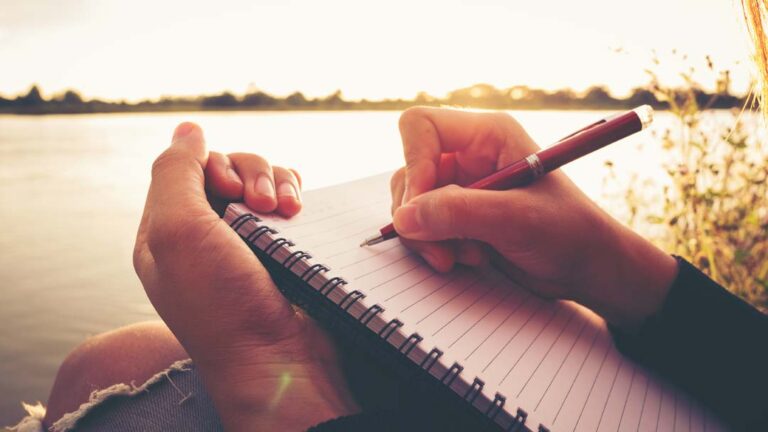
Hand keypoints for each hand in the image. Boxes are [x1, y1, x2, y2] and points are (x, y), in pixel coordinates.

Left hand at [133, 123, 357, 430]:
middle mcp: (207, 233)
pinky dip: (296, 196)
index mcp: (169, 231)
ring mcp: (249, 241)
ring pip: (264, 180)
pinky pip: (290, 201)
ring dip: (278, 182)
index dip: (213, 165)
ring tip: (288, 212)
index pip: (188, 167)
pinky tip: (300, 213)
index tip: (230, 191)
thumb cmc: (223, 305)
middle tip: (265, 206)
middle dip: (252, 174)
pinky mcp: (285, 248)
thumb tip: (188, 128)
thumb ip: (175, 172)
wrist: (281, 360)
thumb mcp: (177, 232)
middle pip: (229, 168)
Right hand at [390, 107, 677, 327]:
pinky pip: (422, 224)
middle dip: (420, 213)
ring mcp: (462, 185)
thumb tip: (403, 217)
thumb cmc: (568, 233)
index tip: (421, 208)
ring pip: (411, 202)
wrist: (588, 268)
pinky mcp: (458, 214)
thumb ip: (458, 213)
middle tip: (443, 248)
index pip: (420, 127)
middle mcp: (468, 154)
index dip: (413, 164)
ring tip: (466, 256)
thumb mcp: (515, 220)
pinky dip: (435, 246)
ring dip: (428, 235)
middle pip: (409, 170)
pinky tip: (469, 258)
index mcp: (487, 134)